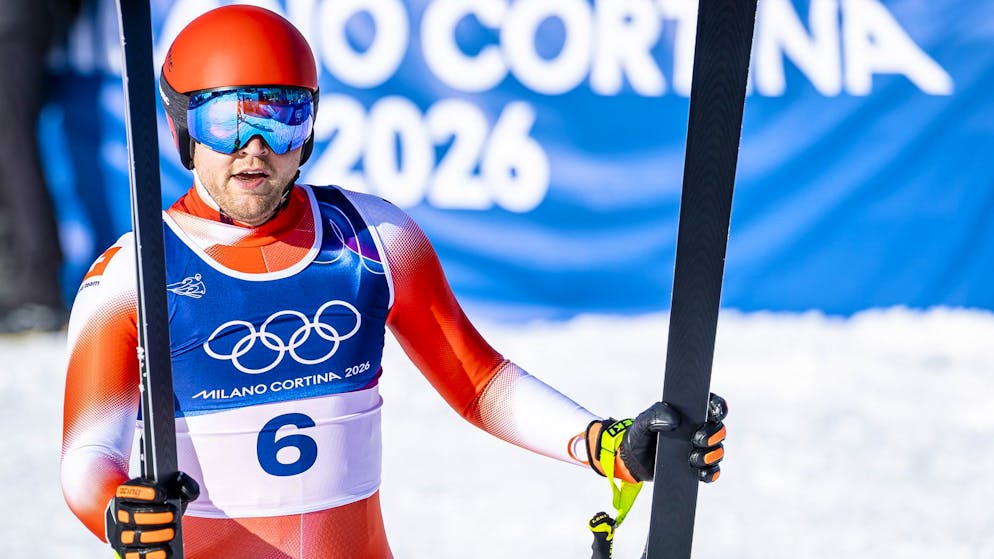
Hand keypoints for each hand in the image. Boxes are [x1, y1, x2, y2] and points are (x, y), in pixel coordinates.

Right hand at [105, 472, 199, 558]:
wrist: (157, 522)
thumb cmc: (165, 503)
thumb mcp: (174, 490)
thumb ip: (183, 484)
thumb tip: (186, 488)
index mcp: (129, 494)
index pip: (129, 491)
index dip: (144, 492)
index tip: (162, 495)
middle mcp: (121, 513)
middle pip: (132, 514)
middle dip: (156, 515)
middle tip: (173, 515)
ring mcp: (122, 533)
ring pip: (132, 536)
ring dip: (155, 535)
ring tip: (171, 532)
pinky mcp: (126, 550)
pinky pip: (133, 555)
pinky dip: (151, 554)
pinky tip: (166, 550)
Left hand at [586, 393, 727, 482]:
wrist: (632, 460)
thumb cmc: (640, 434)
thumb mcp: (643, 420)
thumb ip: (656, 414)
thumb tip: (675, 420)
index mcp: (690, 414)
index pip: (713, 406)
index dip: (719, 407)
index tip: (714, 413)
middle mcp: (699, 430)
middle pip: (719, 430)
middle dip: (714, 434)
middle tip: (698, 438)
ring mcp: (699, 450)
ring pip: (717, 452)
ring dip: (711, 455)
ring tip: (693, 457)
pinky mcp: (696, 468)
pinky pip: (712, 472)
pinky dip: (710, 473)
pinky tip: (700, 472)